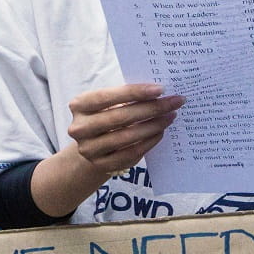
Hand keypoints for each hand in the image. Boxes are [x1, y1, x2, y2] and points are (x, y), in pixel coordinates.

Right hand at [66, 83, 182, 176]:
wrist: (94, 144)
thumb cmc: (107, 115)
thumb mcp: (109, 103)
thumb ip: (127, 97)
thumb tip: (160, 92)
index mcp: (79, 105)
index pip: (107, 96)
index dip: (135, 92)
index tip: (160, 89)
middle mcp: (80, 128)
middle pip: (119, 117)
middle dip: (151, 109)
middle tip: (174, 103)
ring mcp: (88, 149)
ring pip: (126, 137)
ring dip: (153, 126)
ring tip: (170, 117)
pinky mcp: (101, 164)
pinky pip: (130, 154)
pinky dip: (148, 142)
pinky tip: (160, 133)